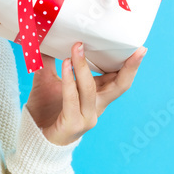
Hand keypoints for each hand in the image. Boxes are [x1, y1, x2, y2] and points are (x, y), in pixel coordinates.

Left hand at [25, 42, 145, 145]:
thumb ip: (51, 61)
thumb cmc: (44, 108)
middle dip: (128, 67)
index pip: (119, 80)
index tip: (139, 49)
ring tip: (77, 47)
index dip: (130, 66)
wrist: (33, 136)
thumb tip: (47, 37)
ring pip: (90, 88)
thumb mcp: (48, 80)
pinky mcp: (73, 124)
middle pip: (119, 86)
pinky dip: (69, 80)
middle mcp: (96, 107)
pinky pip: (72, 98)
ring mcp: (87, 117)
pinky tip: (65, 64)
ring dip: (83, 66)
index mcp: (96, 96)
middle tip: (135, 50)